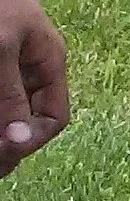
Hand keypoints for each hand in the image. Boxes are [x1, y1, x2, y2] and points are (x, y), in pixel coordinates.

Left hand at [0, 0, 69, 177]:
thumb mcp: (1, 48)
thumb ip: (9, 95)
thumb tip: (20, 140)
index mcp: (49, 62)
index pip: (53, 117)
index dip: (31, 140)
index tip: (4, 153)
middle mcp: (31, 67)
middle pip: (27, 118)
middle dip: (10, 140)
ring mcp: (8, 64)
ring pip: (6, 109)